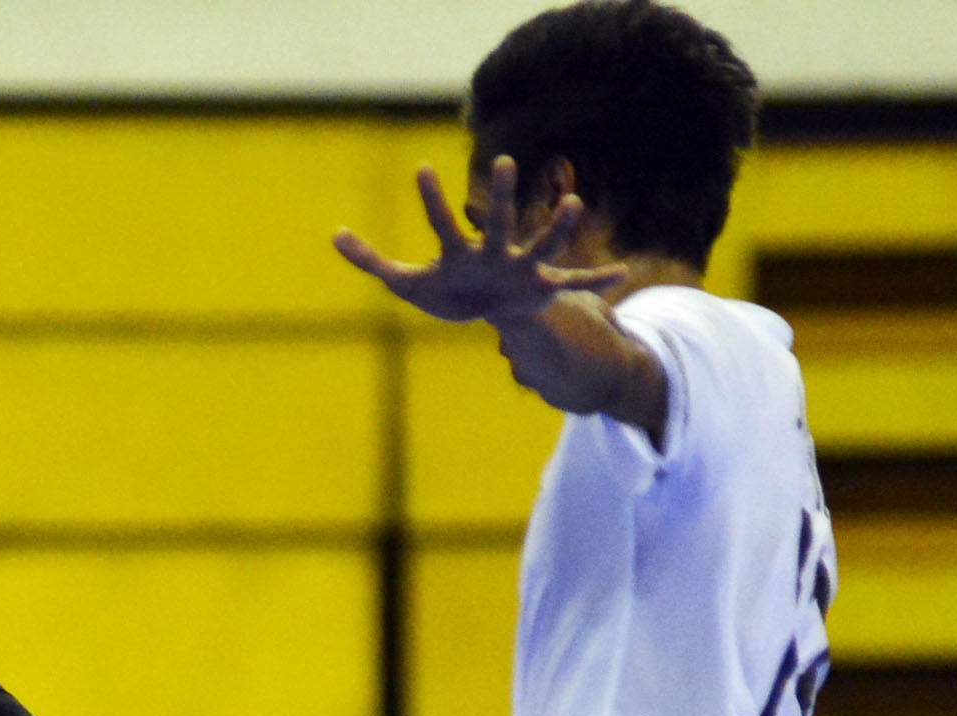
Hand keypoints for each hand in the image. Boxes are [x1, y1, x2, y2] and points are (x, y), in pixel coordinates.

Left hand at [333, 157, 621, 327]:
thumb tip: (334, 235)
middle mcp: (495, 253)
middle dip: (501, 198)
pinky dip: (597, 281)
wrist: (484, 312)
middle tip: (503, 162)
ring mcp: (521, 267)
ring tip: (575, 205)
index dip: (430, 200)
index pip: (440, 224)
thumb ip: (371, 261)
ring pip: (543, 244)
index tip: (421, 167)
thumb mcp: (406, 283)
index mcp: (460, 253)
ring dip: (559, 227)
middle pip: (497, 223)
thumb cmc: (446, 292)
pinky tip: (623, 273)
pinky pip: (573, 284)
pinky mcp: (541, 288)